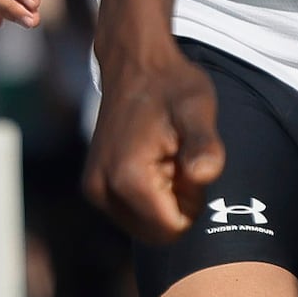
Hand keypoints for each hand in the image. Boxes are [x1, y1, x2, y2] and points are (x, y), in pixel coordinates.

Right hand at [85, 40, 226, 240]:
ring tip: (165, 157)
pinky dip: (148, 196)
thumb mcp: (198, 109)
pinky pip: (132, 213)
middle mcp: (103, 190)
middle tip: (178, 160)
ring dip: (163, 200)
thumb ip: (203, 144)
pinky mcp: (93, 187)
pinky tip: (152, 161)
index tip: (187, 163)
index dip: (192, 200)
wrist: (134, 64)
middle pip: (158, 232)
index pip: (174, 228)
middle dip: (177, 204)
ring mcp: (94, 190)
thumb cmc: (172, 85)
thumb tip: (204, 175)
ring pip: (145, 225)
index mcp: (128, 177)